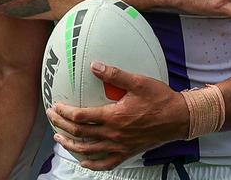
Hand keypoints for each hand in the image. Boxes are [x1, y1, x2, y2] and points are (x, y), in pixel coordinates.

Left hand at [46, 62, 188, 170]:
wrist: (178, 119)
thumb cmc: (160, 99)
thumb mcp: (138, 82)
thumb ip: (115, 75)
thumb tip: (95, 66)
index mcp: (113, 117)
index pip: (81, 116)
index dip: (65, 112)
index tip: (56, 106)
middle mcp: (113, 134)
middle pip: (80, 133)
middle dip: (62, 125)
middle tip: (51, 118)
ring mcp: (119, 146)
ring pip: (88, 150)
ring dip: (70, 145)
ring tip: (59, 138)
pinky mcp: (127, 153)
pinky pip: (105, 163)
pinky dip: (92, 164)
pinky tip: (83, 161)